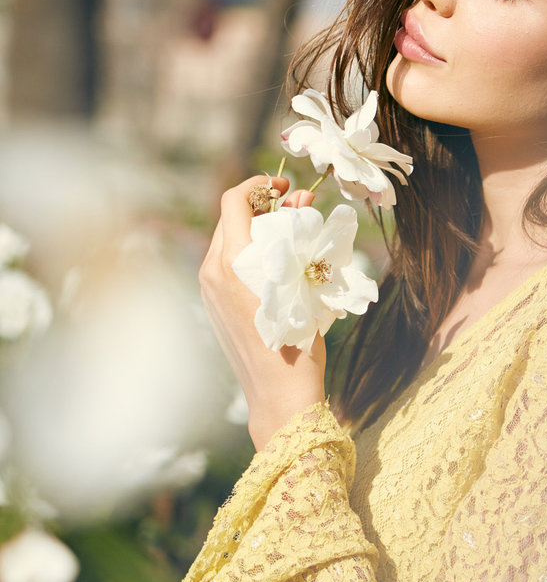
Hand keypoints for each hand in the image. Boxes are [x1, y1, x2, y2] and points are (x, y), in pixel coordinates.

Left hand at [199, 174, 327, 452]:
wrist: (278, 397)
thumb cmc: (297, 345)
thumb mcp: (302, 285)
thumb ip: (296, 239)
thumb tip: (300, 202)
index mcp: (229, 263)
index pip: (234, 200)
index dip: (261, 184)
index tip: (287, 185)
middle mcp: (211, 272)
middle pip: (231, 218)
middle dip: (265, 207)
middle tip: (300, 209)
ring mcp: (209, 290)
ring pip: (229, 241)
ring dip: (259, 230)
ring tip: (293, 236)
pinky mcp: (213, 306)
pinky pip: (228, 265)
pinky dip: (251, 254)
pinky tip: (278, 265)